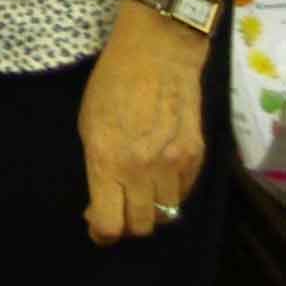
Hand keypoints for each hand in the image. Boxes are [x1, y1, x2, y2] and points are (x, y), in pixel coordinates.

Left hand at [78, 1, 207, 243]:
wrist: (157, 53)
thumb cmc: (111, 83)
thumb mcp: (89, 124)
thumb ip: (97, 166)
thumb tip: (103, 200)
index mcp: (106, 160)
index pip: (109, 223)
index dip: (102, 233)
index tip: (97, 226)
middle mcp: (140, 169)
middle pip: (141, 226)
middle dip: (127, 223)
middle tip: (119, 207)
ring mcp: (172, 165)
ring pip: (166, 214)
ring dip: (151, 209)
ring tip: (141, 190)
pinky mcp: (196, 157)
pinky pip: (184, 192)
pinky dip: (171, 190)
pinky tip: (161, 173)